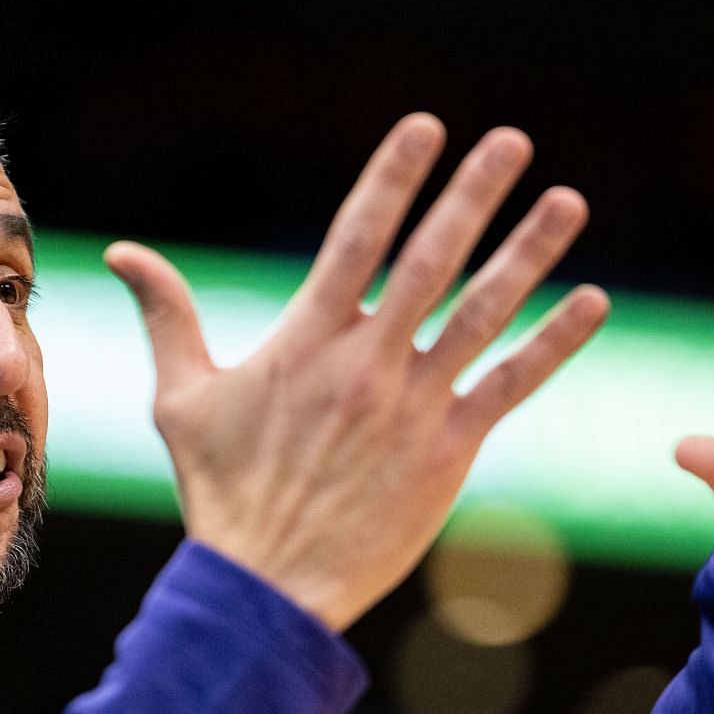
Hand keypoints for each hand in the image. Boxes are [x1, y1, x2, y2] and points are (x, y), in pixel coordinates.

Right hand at [105, 115, 608, 630]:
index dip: (393, 178)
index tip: (427, 127)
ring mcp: (413, 407)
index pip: (357, 237)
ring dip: (529, 253)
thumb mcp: (183, 399)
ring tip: (567, 201)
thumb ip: (167, 317)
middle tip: (512, 141)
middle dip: (473, 195)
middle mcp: (366, 363)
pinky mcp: (448, 453)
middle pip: (431, 260)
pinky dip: (553, 343)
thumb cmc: (222, 493)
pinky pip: (510, 385)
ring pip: (482, 314)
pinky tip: (590, 301)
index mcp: (306, 340)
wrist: (268, 586)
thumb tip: (123, 252)